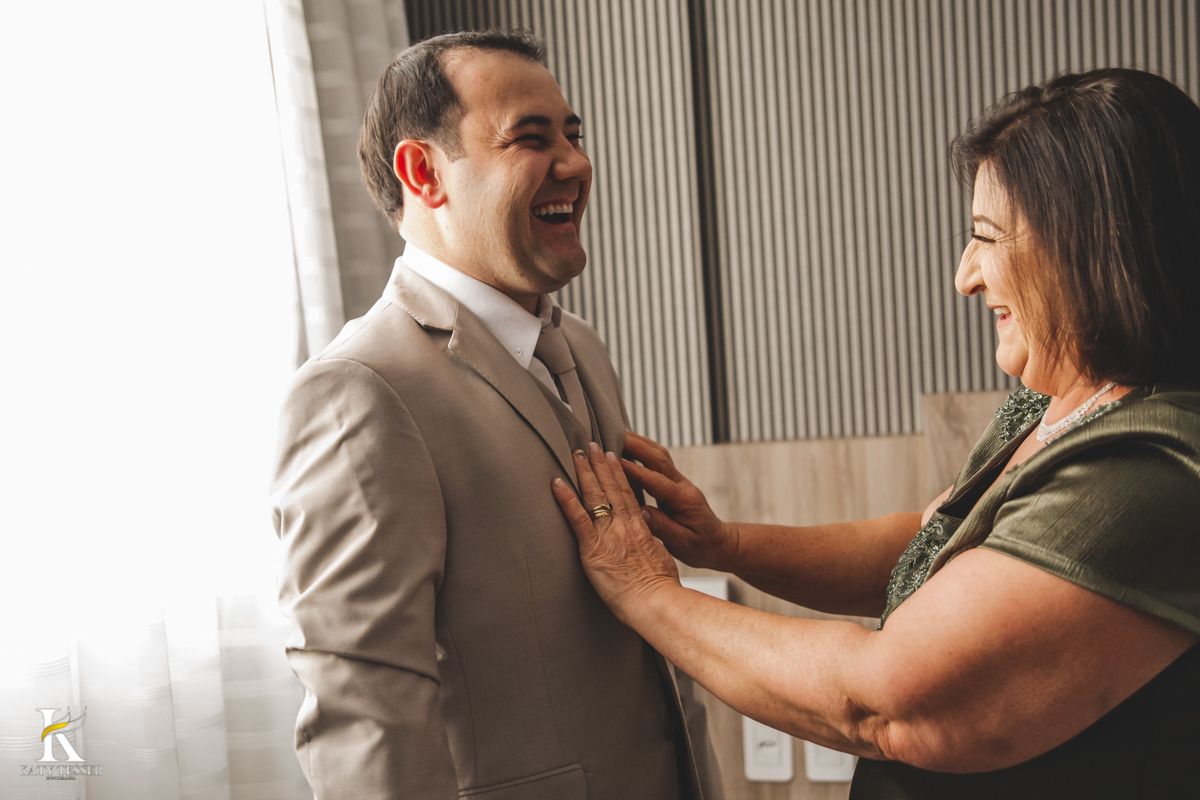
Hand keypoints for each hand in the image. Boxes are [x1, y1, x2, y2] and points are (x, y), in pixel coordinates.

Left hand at [552, 444, 679, 626]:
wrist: (657, 602)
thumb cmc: (661, 588)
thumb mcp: (660, 557)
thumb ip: (650, 542)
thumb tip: (647, 534)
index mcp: (641, 527)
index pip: (628, 492)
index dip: (619, 472)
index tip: (613, 456)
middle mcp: (625, 525)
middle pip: (611, 487)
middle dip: (600, 464)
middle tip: (591, 444)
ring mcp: (609, 534)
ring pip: (595, 495)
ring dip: (585, 471)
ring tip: (577, 453)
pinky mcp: (593, 549)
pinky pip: (577, 519)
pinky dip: (565, 499)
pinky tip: (556, 483)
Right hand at [621, 431, 738, 570]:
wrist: (719, 544)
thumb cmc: (702, 546)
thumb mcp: (682, 543)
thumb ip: (662, 527)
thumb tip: (640, 512)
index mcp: (684, 500)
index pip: (656, 481)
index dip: (634, 470)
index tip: (613, 461)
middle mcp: (682, 486)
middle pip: (658, 458)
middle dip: (634, 445)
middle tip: (610, 435)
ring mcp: (679, 482)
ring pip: (658, 454)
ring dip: (639, 442)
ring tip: (617, 433)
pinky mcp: (674, 483)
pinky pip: (658, 461)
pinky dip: (643, 450)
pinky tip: (629, 445)